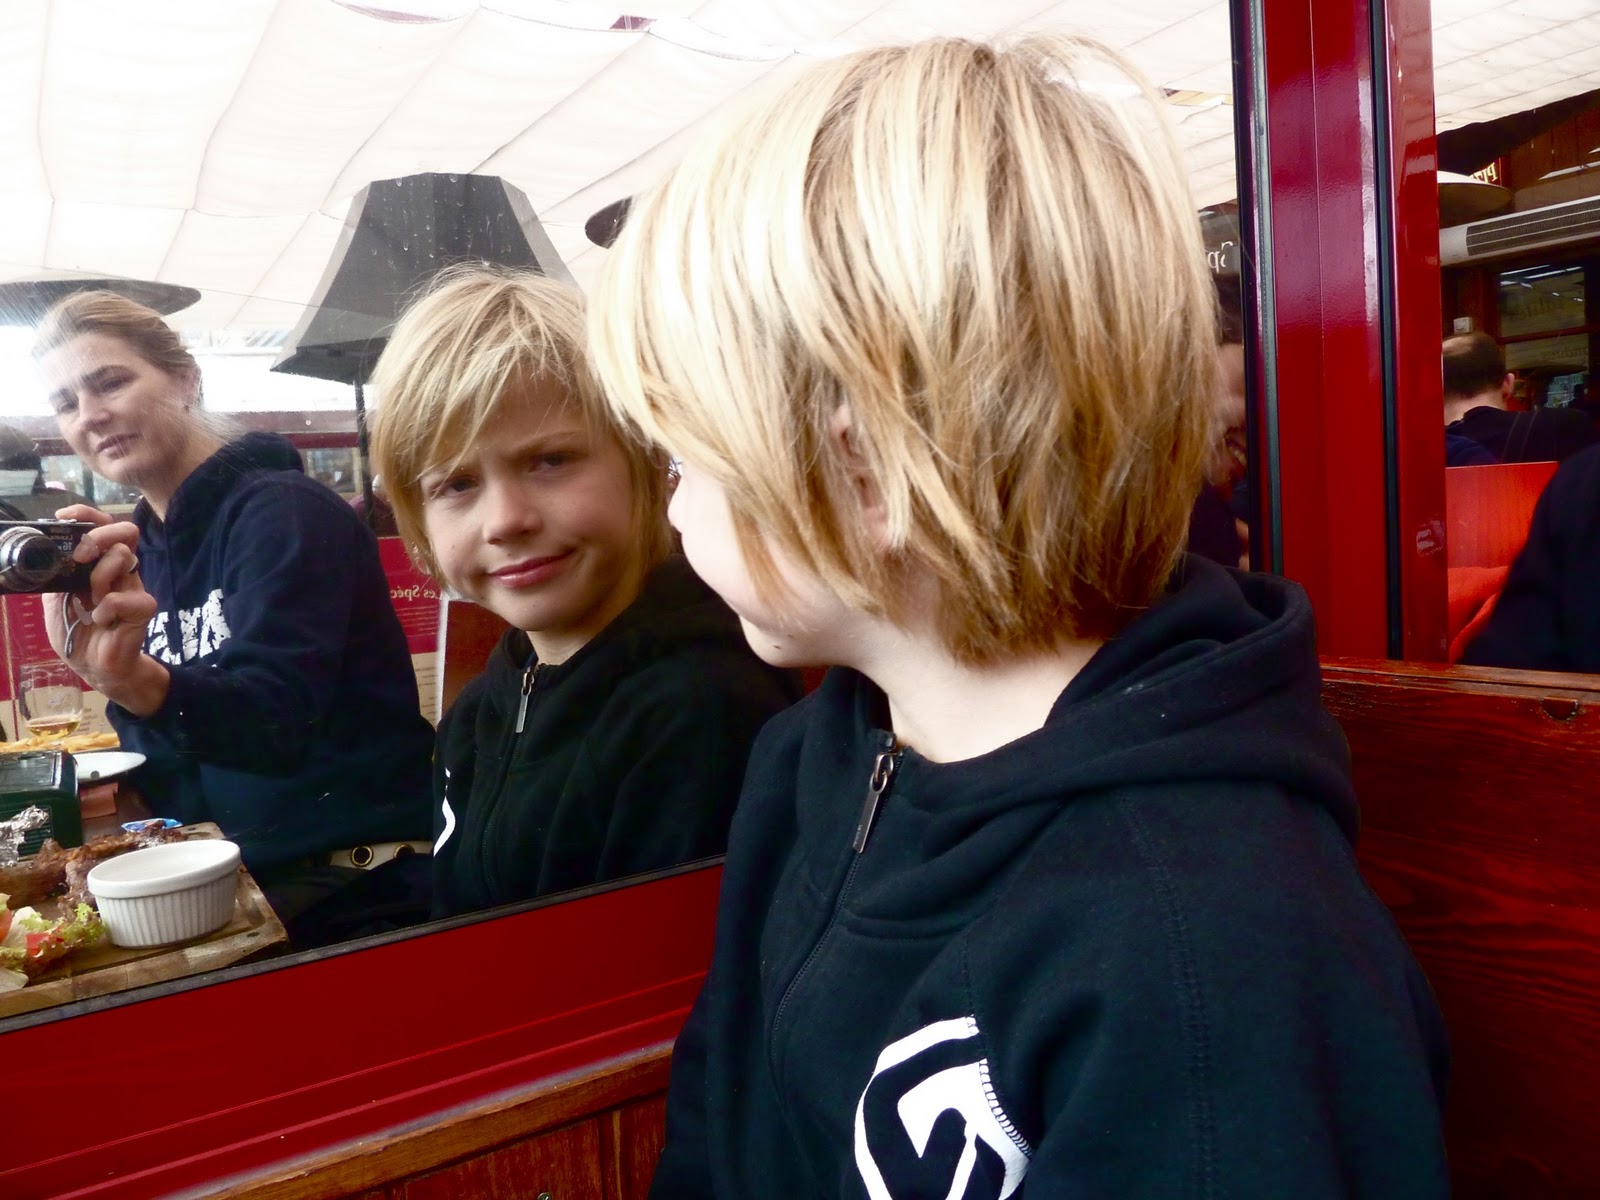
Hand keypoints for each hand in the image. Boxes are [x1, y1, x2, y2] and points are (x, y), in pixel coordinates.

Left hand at [41, 509, 169, 716]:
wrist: (95, 666)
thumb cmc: (77, 632)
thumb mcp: (54, 599)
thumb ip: (56, 575)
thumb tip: (45, 551)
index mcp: (99, 563)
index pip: (102, 526)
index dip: (88, 514)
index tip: (65, 517)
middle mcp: (119, 570)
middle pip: (125, 531)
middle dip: (99, 536)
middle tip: (81, 557)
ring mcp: (133, 587)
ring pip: (124, 557)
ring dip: (98, 576)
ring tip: (90, 601)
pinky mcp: (143, 608)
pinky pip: (125, 597)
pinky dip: (106, 609)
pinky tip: (101, 622)